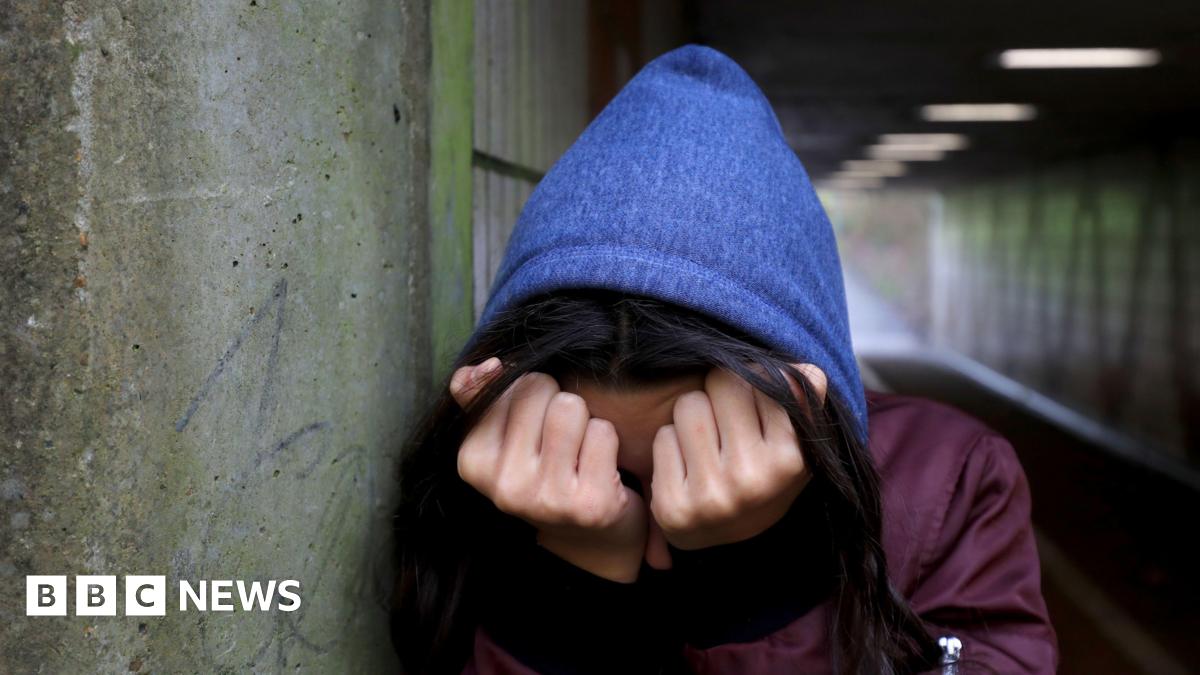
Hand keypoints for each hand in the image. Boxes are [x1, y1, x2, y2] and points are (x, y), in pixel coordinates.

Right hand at [450, 358, 647, 582]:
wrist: (589, 540)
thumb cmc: (544, 474)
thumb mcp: (503, 439)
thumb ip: (481, 397)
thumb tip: (486, 367)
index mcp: (473, 463)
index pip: (511, 384)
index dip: (533, 394)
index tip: (534, 428)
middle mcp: (504, 485)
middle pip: (539, 389)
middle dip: (557, 403)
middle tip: (560, 440)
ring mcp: (546, 498)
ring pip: (570, 407)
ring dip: (584, 420)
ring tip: (580, 450)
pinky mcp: (588, 505)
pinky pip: (602, 432)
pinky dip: (608, 441)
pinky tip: (601, 467)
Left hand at [649, 363, 825, 550]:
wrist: (733, 544)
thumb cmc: (765, 476)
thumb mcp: (797, 443)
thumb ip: (805, 402)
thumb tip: (807, 372)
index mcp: (788, 460)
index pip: (759, 377)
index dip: (753, 383)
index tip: (755, 406)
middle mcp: (751, 479)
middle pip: (720, 383)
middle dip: (721, 394)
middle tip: (727, 422)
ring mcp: (710, 496)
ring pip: (688, 405)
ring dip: (694, 416)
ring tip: (708, 443)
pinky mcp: (673, 508)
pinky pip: (663, 437)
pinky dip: (672, 445)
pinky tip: (687, 467)